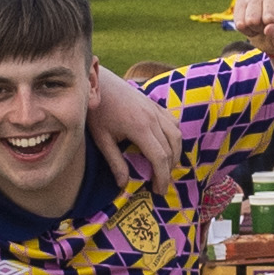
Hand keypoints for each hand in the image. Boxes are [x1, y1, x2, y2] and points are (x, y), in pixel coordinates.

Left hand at [90, 67, 184, 189]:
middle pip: (171, 149)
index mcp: (140, 128)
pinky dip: (174, 137)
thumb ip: (115, 162)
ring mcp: (156, 109)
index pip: (160, 158)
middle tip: (160, 185)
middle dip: (168, 170)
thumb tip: (124, 185)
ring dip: (175, 154)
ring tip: (165, 168)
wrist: (97, 83)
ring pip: (176, 135)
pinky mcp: (155, 104)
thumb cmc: (97, 110)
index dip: (162, 177)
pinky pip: (173, 122)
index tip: (159, 191)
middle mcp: (153, 118)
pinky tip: (167, 146)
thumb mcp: (102, 139)